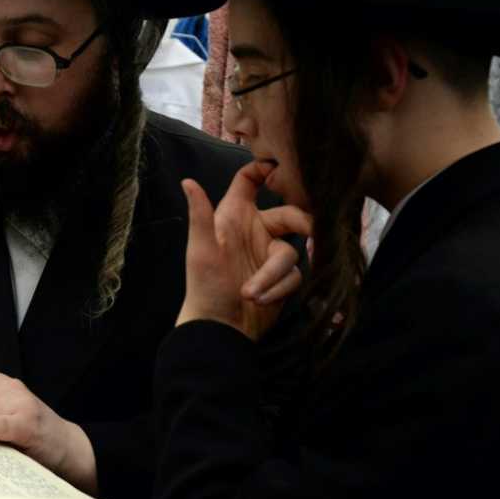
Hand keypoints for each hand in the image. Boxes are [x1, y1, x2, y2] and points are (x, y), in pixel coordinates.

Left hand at [177, 162, 312, 340]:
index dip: (265, 169)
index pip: (250, 180)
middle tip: (313, 233)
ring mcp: (269, 254)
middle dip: (303, 224)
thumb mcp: (201, 249)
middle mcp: (255, 230)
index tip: (283, 169)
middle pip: (291, 214)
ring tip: (250, 293)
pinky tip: (258, 300)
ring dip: (272, 275)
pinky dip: (276, 289)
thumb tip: (186, 181)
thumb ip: (200, 214)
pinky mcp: (282, 278)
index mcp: (235, 215)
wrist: (219, 329)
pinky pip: (294, 276)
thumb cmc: (205, 285)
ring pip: (291, 252)